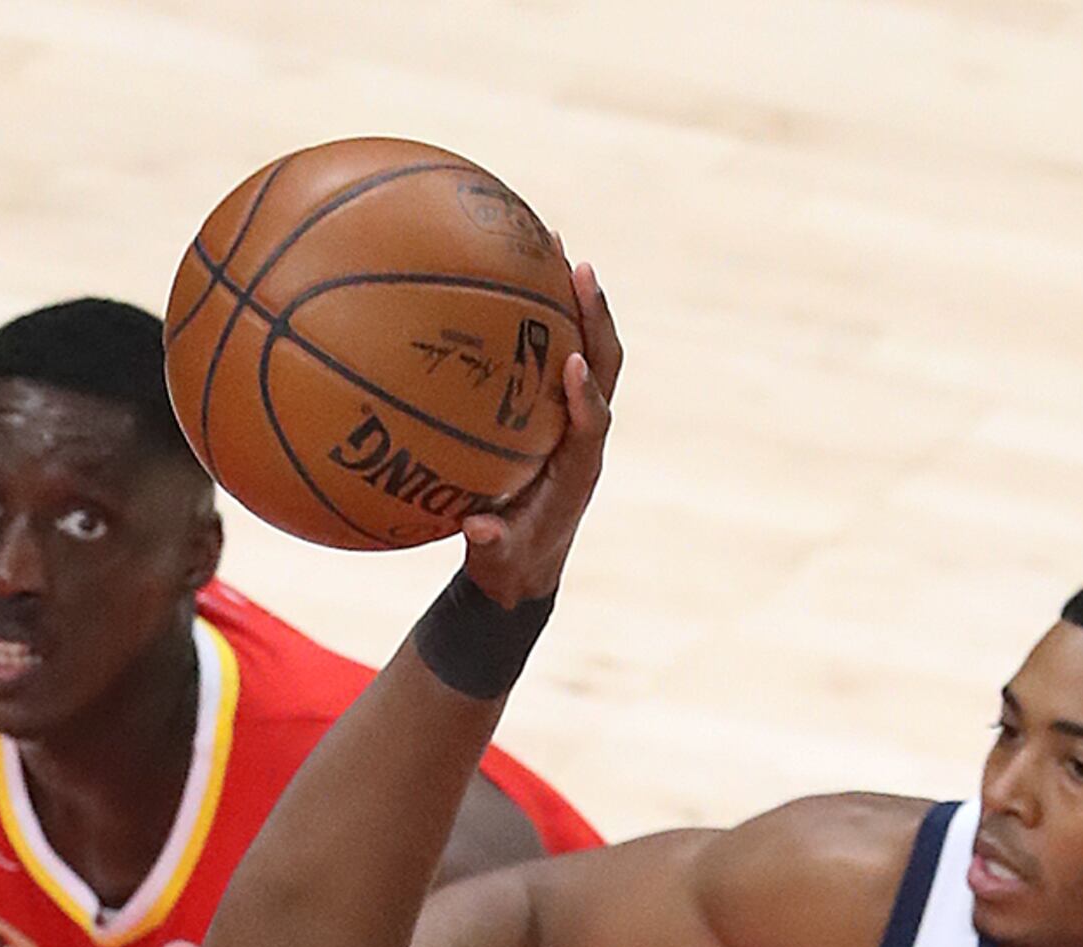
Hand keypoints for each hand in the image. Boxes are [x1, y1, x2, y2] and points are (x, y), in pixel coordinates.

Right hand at [458, 260, 620, 608]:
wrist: (524, 568)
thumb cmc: (509, 565)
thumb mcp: (498, 563)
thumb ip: (491, 547)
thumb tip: (477, 530)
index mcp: (577, 472)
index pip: (592, 425)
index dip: (586, 396)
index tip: (574, 364)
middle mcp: (585, 435)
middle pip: (605, 365)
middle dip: (595, 317)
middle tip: (577, 267)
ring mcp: (574, 417)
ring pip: (587, 347)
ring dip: (574, 298)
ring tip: (553, 243)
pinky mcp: (556, 409)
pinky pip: (554, 351)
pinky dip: (542, 313)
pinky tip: (514, 274)